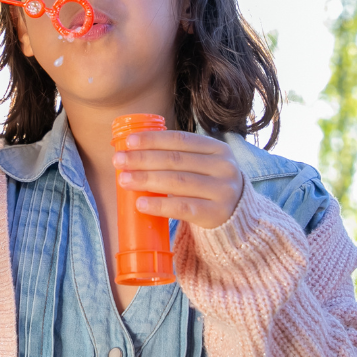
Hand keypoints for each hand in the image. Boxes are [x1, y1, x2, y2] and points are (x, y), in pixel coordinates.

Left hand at [112, 130, 243, 228]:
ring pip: (177, 182)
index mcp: (218, 148)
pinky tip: (141, 204)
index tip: (129, 142)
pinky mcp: (217, 214)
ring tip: (124, 180)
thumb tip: (133, 150)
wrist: (237, 217)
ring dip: (146, 180)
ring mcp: (222, 191)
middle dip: (143, 159)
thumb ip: (178, 156)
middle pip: (176, 160)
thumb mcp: (203, 165)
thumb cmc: (209, 186)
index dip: (153, 139)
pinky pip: (183, 208)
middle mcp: (224, 167)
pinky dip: (159, 205)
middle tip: (119, 161)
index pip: (180, 140)